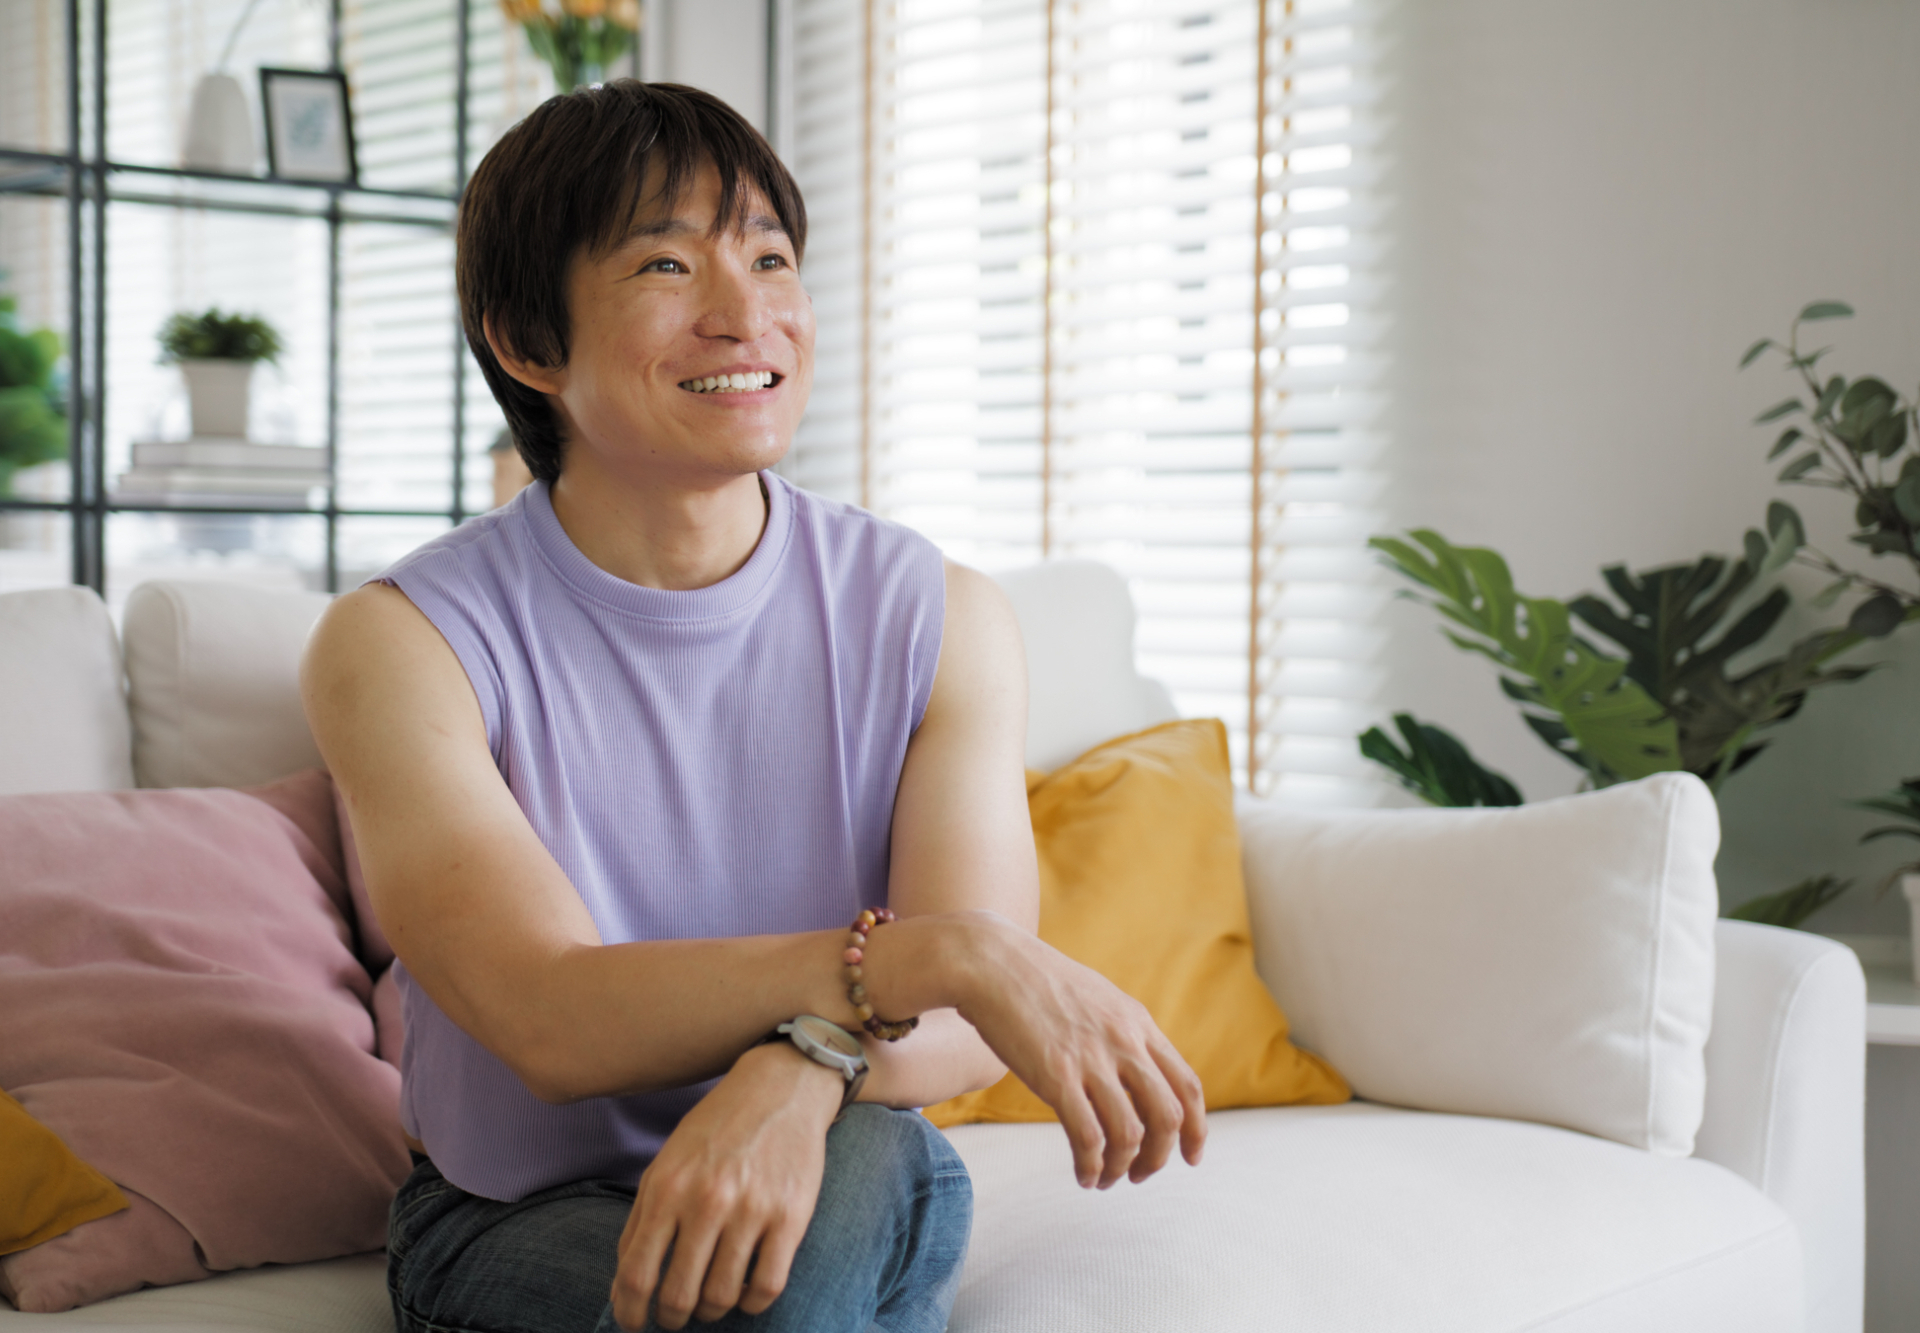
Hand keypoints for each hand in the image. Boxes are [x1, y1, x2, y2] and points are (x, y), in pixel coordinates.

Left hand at [610, 1041, 841, 1329]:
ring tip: (711, 1302)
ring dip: (712, 1311)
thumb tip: (624, 1284)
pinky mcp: (791, 1216)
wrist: (780, 1088)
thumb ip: (641, 1220)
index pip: (637, 1274)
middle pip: (678, 1295)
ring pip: (722, 1296)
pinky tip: (746, 1292)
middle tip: (675, 1318)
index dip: (630, 1312)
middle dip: (671, 1318)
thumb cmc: (716, 1129)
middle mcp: (707, 1200)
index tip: (634, 1324)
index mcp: (667, 1187)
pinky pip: (767, 1286)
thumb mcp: (665, 1163)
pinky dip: (752, 1303)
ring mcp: (751, 1209)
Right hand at [943, 914, 1207, 1189]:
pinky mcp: (1056, 1076)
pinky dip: (1091, 1166)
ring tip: (1106, 1179)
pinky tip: (1083, 1175)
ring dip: (1123, 1168)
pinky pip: (1089, 1137)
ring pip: (1131, 1134)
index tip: (1190, 1156)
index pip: (1187, 1086)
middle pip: (1169, 1117)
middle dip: (1161, 1157)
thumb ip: (1121, 1032)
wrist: (989, 961)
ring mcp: (1092, 1060)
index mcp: (1137, 1024)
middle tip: (1141, 1174)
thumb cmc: (1034, 980)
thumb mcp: (1096, 998)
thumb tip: (1133, 1069)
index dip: (1196, 1129)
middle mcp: (1124, 1043)